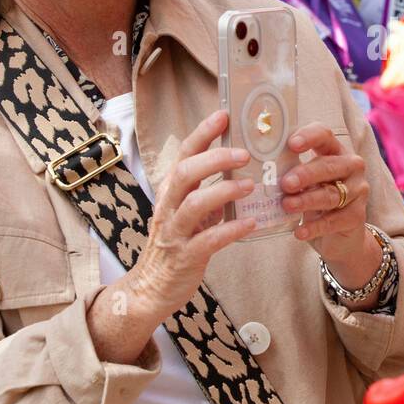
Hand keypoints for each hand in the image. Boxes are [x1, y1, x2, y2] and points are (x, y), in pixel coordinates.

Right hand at [125, 110, 256, 321]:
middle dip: (214, 158)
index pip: (184, 154)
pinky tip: (251, 223)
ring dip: (225, 191)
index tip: (223, 114)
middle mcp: (169, 207)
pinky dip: (231, 229)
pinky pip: (209, 240)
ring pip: (195, 204)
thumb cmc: (176, 245)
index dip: (202, 133)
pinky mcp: (185, 257)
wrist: (151, 289)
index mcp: (171, 192)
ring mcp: (175, 233)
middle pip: (185, 173)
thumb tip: (237, 169)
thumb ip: (206, 192)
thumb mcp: (187, 212)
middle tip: (244, 152)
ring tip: (251, 186)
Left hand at [279, 123, 369, 264]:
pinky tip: (300, 232)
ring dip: (307, 200)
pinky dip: (315, 227)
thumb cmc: (316, 199)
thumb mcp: (305, 183)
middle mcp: (351, 167)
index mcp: (336, 151)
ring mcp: (358, 191)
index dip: (309, 137)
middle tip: (286, 183)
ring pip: (331, 194)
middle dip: (306, 174)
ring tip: (287, 206)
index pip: (325, 136)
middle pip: (329, 166)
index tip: (291, 144)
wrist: (339, 235)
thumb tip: (260, 169)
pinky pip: (334, 220)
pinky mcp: (357, 216)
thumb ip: (290, 172)